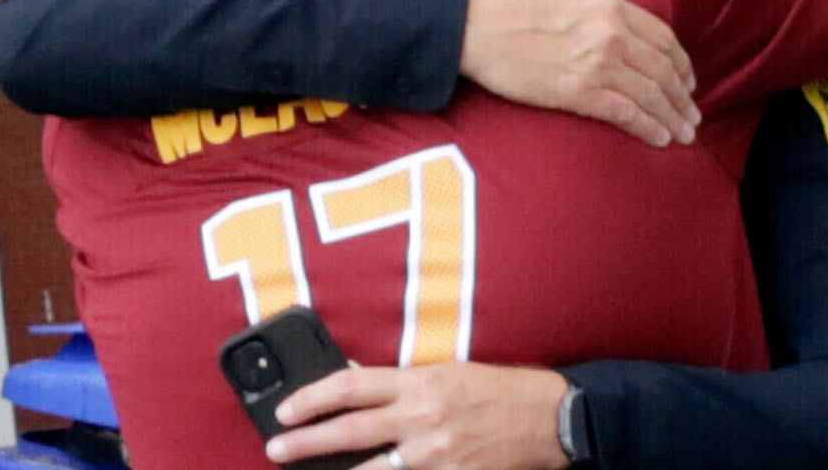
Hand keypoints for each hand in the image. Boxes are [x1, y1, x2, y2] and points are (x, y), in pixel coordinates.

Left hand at [270, 361, 574, 469]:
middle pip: (350, 431)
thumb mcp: (443, 372)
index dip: (310, 400)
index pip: (348, 388)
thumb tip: (349, 379)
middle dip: (306, 442)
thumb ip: (396, 381)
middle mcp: (422, 419)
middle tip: (276, 449)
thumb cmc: (496, 390)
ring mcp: (438, 455)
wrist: (551, 419)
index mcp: (417, 383)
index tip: (283, 411)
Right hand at [458, 0, 694, 145]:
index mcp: (609, 6)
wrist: (468, 26)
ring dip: (672, 117)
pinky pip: (626, 114)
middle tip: (690, 113)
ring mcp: (596, 67)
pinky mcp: (578, 94)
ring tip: (683, 132)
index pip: (662, 38)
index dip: (680, 62)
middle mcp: (610, 37)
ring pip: (651, 95)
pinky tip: (659, 138)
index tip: (686, 79)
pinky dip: (648, 128)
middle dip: (682, 96)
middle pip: (663, 71)